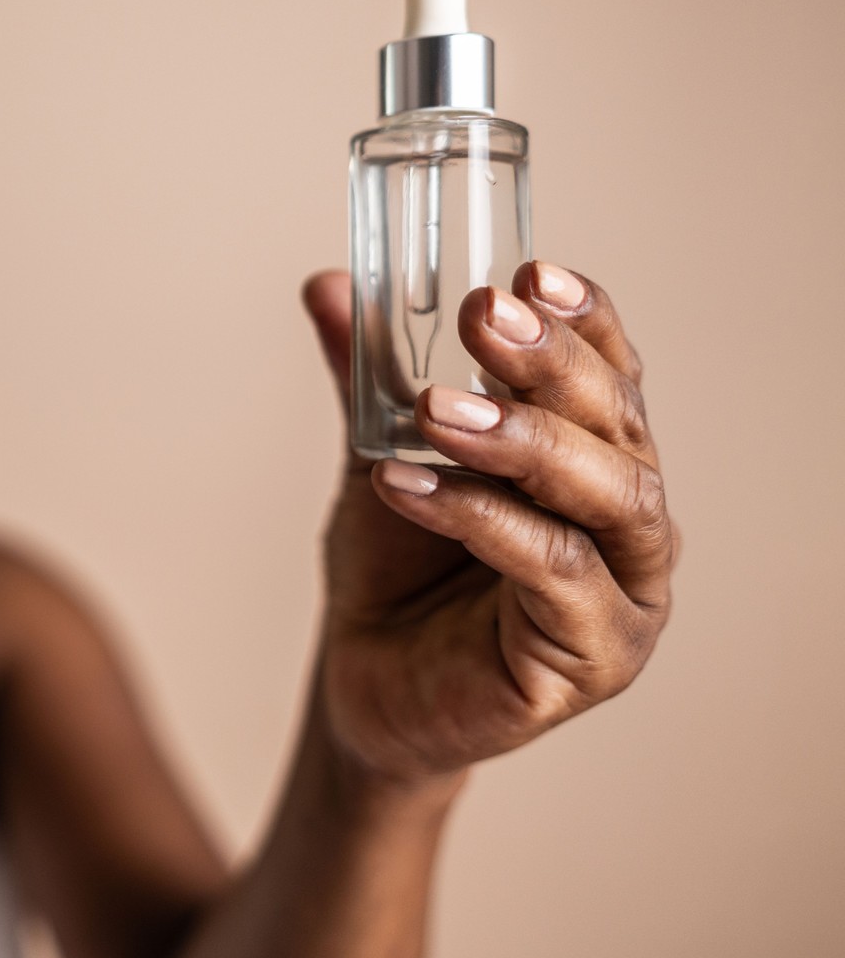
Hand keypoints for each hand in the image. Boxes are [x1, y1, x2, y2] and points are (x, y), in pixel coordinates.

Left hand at [300, 263, 675, 784]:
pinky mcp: (593, 657)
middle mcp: (630, 520)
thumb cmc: (396, 570)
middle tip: (484, 314)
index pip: (615, 373)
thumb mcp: (379, 454)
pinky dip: (481, 518)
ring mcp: (625, 592)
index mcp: (597, 460)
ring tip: (433, 408)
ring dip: (523, 439)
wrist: (365, 687)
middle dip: (552, 363)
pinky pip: (554, 572)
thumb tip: (328, 285)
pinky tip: (405, 484)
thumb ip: (366, 378)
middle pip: (619, 424)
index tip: (532, 270)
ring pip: (609, 495)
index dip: (586, 320)